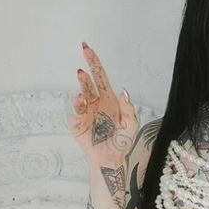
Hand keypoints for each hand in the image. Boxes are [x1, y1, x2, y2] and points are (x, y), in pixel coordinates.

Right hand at [65, 42, 138, 165]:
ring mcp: (85, 111)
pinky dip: (77, 104)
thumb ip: (129, 109)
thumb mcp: (131, 125)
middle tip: (85, 51)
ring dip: (82, 83)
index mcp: (108, 99)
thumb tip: (124, 93)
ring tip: (81, 74)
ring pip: (82, 93)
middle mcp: (95, 102)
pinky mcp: (77, 123)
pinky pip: (76, 111)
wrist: (111, 159)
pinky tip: (80, 98)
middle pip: (89, 80)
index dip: (95, 63)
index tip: (88, 49)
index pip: (100, 77)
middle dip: (88, 65)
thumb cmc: (121, 142)